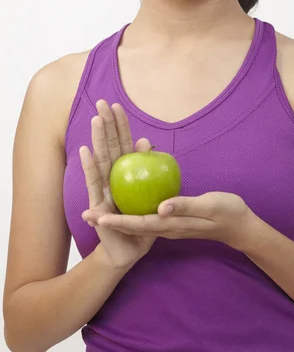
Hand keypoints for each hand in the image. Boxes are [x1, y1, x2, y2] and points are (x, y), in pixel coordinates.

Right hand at [79, 100, 155, 270]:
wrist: (129, 249)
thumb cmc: (140, 221)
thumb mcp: (151, 195)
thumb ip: (149, 170)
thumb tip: (147, 143)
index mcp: (126, 174)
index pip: (123, 145)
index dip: (120, 126)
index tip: (117, 104)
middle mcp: (111, 179)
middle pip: (108, 147)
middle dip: (106, 124)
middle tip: (102, 101)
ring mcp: (103, 190)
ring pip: (100, 160)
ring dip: (97, 139)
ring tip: (96, 120)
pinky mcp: (97, 206)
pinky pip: (94, 185)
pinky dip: (89, 167)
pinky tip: (84, 152)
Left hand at [82, 190, 253, 251]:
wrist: (240, 226)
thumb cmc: (227, 212)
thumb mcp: (209, 205)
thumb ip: (185, 205)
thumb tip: (161, 207)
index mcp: (172, 224)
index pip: (139, 224)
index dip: (117, 221)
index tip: (96, 217)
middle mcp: (166, 226)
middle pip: (132, 224)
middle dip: (110, 220)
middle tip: (86, 214)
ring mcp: (169, 224)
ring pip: (137, 220)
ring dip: (117, 215)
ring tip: (97, 209)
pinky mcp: (172, 218)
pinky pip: (147, 214)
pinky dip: (132, 208)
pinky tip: (125, 197)